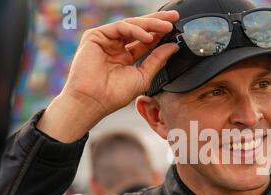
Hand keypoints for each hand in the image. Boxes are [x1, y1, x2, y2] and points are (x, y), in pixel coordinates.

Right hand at [37, 11, 179, 141]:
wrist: (94, 101)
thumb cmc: (114, 94)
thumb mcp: (143, 76)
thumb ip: (157, 60)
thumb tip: (173, 47)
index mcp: (125, 56)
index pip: (145, 40)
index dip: (160, 34)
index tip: (176, 30)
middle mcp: (115, 46)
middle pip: (139, 28)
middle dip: (158, 21)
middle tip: (174, 17)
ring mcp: (105, 40)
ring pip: (131, 25)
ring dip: (150, 24)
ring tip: (166, 27)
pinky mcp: (96, 36)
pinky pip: (120, 27)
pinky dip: (136, 30)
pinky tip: (149, 37)